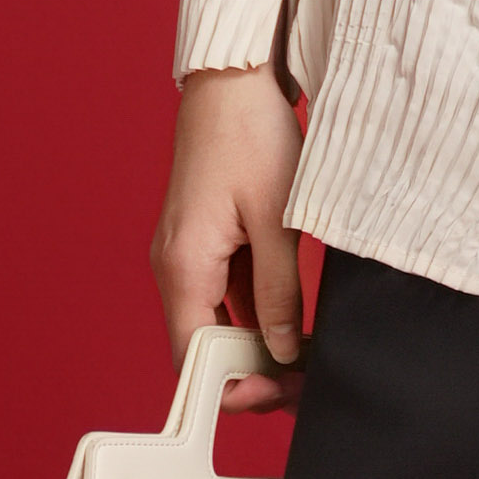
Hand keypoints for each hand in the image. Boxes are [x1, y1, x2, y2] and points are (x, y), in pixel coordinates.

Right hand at [154, 62, 304, 371]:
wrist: (232, 81)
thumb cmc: (251, 137)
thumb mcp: (279, 220)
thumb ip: (280, 292)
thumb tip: (282, 349)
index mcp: (184, 265)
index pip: (193, 356)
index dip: (230, 386)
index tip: (275, 396)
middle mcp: (175, 265)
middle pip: (202, 345)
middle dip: (248, 370)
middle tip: (301, 380)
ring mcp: (186, 253)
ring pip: (216, 321)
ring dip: (254, 342)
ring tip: (304, 356)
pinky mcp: (203, 241)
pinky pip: (224, 293)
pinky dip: (253, 311)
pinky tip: (293, 315)